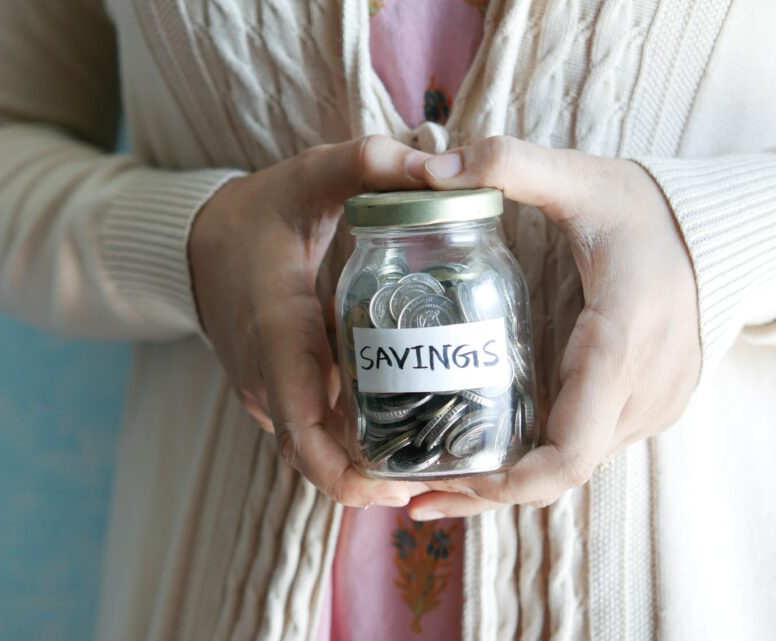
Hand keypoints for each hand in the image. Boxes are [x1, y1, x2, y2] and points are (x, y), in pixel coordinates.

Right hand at [189, 135, 432, 507]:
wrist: (196, 242)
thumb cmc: (257, 213)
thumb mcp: (309, 177)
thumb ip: (368, 163)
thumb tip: (441, 168)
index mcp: (277, 334)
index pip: (303, 432)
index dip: (347, 476)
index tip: (401, 487)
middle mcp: (265, 377)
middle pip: (317, 456)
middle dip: (374, 478)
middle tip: (441, 471)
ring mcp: (264, 390)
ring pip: (315, 447)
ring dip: (366, 460)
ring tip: (434, 450)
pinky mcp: (270, 391)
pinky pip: (311, 428)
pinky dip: (350, 437)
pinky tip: (401, 419)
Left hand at [406, 136, 700, 518]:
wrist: (720, 231)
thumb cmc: (647, 210)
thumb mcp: (581, 179)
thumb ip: (510, 165)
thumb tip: (432, 167)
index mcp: (618, 345)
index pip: (569, 450)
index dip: (509, 483)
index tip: (449, 485)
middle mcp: (640, 393)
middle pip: (558, 473)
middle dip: (486, 491)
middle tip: (412, 493)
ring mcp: (648, 407)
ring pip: (569, 468)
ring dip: (505, 481)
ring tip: (432, 479)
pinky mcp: (643, 406)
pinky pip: (582, 448)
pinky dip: (533, 461)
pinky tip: (483, 454)